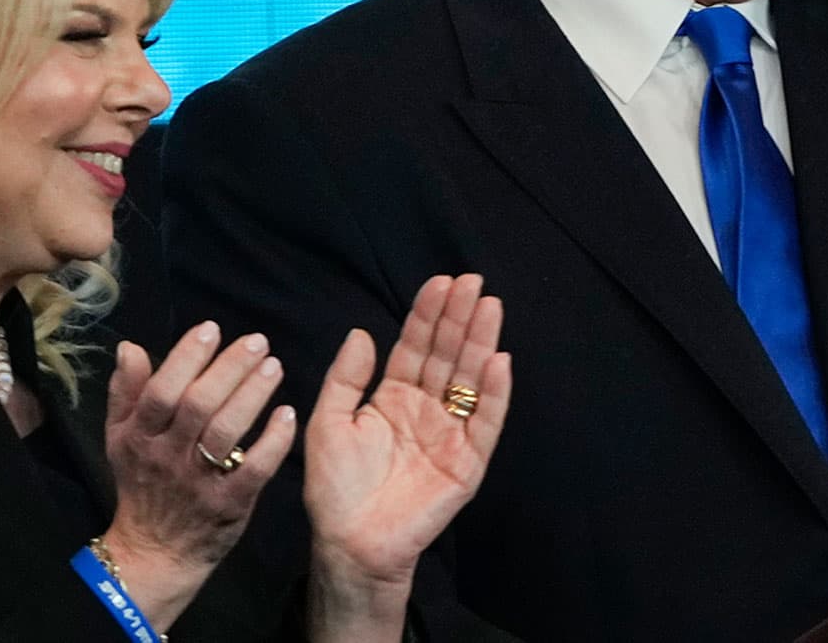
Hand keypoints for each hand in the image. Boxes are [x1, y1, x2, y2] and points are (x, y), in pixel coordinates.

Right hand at [101, 322, 299, 629]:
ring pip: (225, 433)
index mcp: (141, 436)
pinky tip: (288, 415)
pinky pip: (253, 470)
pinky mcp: (229, 504)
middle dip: (229, 369)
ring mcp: (199, 482)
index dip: (186, 358)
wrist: (156, 551)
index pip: (161, 391)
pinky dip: (272, 442)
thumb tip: (129, 347)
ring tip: (274, 367)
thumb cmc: (142, 482)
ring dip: (252, 396)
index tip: (212, 329)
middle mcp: (168, 456)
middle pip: (197, 406)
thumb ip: (126, 392)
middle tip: (258, 342)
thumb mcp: (121, 438)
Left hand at [303, 275, 510, 638]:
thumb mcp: (328, 423)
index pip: (415, 347)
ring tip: (490, 306)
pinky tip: (499, 361)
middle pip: (447, 355)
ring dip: (481, 343)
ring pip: (469, 380)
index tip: (440, 282)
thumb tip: (362, 332)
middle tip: (472, 282)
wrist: (350, 544)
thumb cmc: (335, 489)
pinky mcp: (467, 463)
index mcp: (394, 397)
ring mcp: (450, 434)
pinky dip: (495, 393)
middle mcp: (426, 410)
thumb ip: (346, 378)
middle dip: (460, 318)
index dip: (428, 315)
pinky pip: (485, 423)